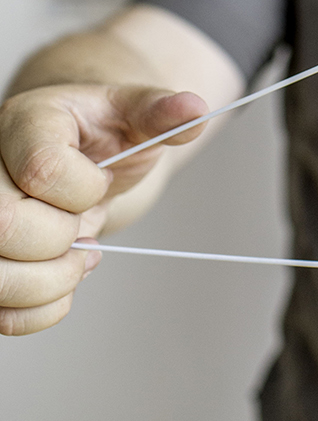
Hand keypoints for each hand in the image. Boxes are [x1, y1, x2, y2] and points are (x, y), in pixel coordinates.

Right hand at [0, 83, 205, 335]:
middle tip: (85, 226)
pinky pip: (0, 312)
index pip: (43, 170)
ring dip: (51, 282)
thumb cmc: (103, 134)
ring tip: (77, 257)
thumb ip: (160, 112)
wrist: (79, 155)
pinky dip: (40, 310)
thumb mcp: (135, 114)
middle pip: (6, 226)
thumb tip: (194, 107)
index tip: (100, 179)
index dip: (86, 189)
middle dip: (64, 240)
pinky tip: (62, 280)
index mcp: (24, 123)